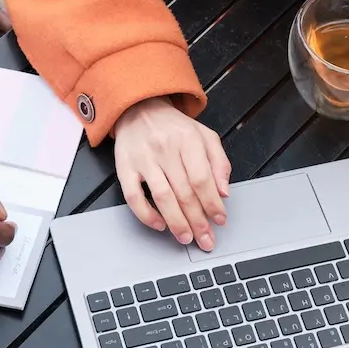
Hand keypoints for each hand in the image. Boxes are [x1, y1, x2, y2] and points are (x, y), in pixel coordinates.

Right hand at [113, 97, 231, 250]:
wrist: (140, 109)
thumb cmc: (174, 128)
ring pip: (162, 197)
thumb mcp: (205, 136)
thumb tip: (224, 192)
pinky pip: (133, 196)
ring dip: (176, 222)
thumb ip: (219, 162)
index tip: (219, 220)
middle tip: (205, 238)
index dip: (212, 204)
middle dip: (197, 220)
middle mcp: (165, 148)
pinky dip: (146, 214)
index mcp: (188, 140)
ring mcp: (143, 158)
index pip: (202, 179)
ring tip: (186, 237)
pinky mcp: (124, 167)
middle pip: (184, 192)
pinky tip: (159, 224)